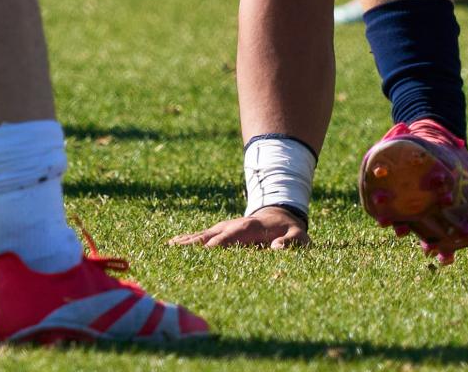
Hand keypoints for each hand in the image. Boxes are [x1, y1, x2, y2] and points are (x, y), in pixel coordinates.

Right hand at [170, 207, 307, 249]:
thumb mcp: (299, 237)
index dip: (220, 243)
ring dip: (186, 241)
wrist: (281, 216)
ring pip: (202, 235)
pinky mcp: (219, 232)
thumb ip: (291, 243)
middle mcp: (233, 225)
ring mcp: (224, 228)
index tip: (206, 251)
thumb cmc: (290, 231)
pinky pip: (201, 237)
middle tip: (176, 251)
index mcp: (250, 227)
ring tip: (168, 247)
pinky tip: (171, 245)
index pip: (232, 236)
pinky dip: (186, 241)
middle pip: (211, 234)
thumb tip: (275, 248)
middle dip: (195, 243)